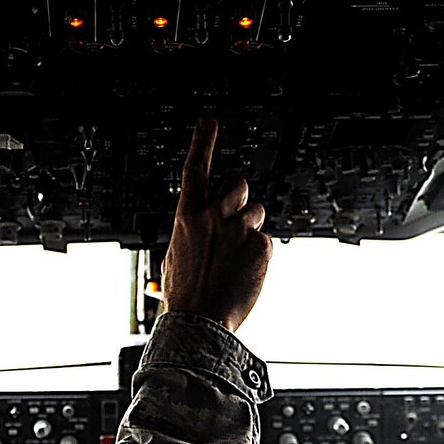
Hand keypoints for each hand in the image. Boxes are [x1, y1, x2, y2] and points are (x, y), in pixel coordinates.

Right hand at [159, 117, 271, 333]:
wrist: (200, 321)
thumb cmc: (186, 294)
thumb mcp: (177, 253)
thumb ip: (194, 230)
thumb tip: (205, 226)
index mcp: (188, 215)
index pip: (195, 168)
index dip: (202, 141)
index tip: (210, 122)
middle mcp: (214, 215)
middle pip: (238, 184)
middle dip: (239, 198)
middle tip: (233, 222)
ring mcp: (239, 228)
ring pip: (257, 212)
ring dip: (250, 228)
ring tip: (236, 257)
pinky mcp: (261, 245)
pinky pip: (266, 239)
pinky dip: (259, 254)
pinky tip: (245, 271)